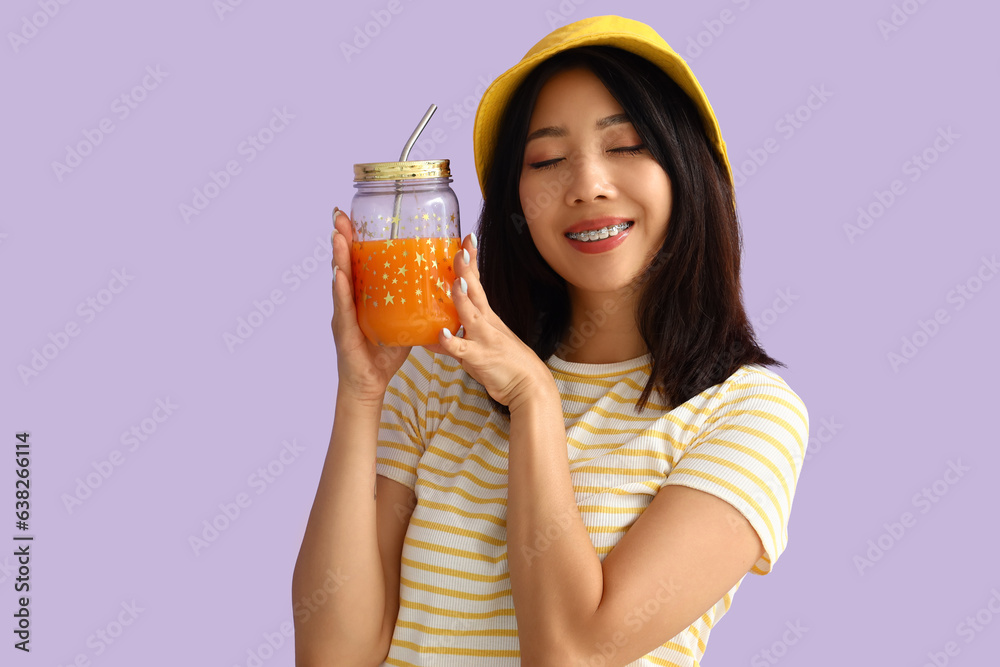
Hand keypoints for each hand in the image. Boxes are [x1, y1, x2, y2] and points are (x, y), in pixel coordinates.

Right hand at [330, 208, 411, 404]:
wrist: (370, 384)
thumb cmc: (384, 354)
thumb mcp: (402, 322)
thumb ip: (414, 303)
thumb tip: (438, 284)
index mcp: (362, 297)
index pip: (358, 262)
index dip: (354, 239)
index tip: (352, 216)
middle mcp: (349, 302)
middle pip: (345, 264)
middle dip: (342, 239)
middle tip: (340, 215)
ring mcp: (343, 315)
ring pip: (341, 280)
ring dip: (339, 257)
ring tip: (338, 235)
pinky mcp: (344, 331)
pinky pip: (344, 307)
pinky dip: (341, 290)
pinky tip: (340, 274)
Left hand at [424, 234, 550, 408]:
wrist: (529, 386)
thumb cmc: (505, 365)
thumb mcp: (479, 347)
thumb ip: (457, 340)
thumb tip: (435, 336)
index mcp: (487, 317)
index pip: (477, 283)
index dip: (471, 262)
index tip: (467, 239)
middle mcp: (486, 323)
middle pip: (475, 291)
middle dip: (467, 269)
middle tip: (461, 248)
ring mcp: (484, 339)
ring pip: (470, 315)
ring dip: (462, 299)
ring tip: (455, 283)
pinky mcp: (480, 358)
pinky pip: (463, 349)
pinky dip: (452, 342)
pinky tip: (442, 335)